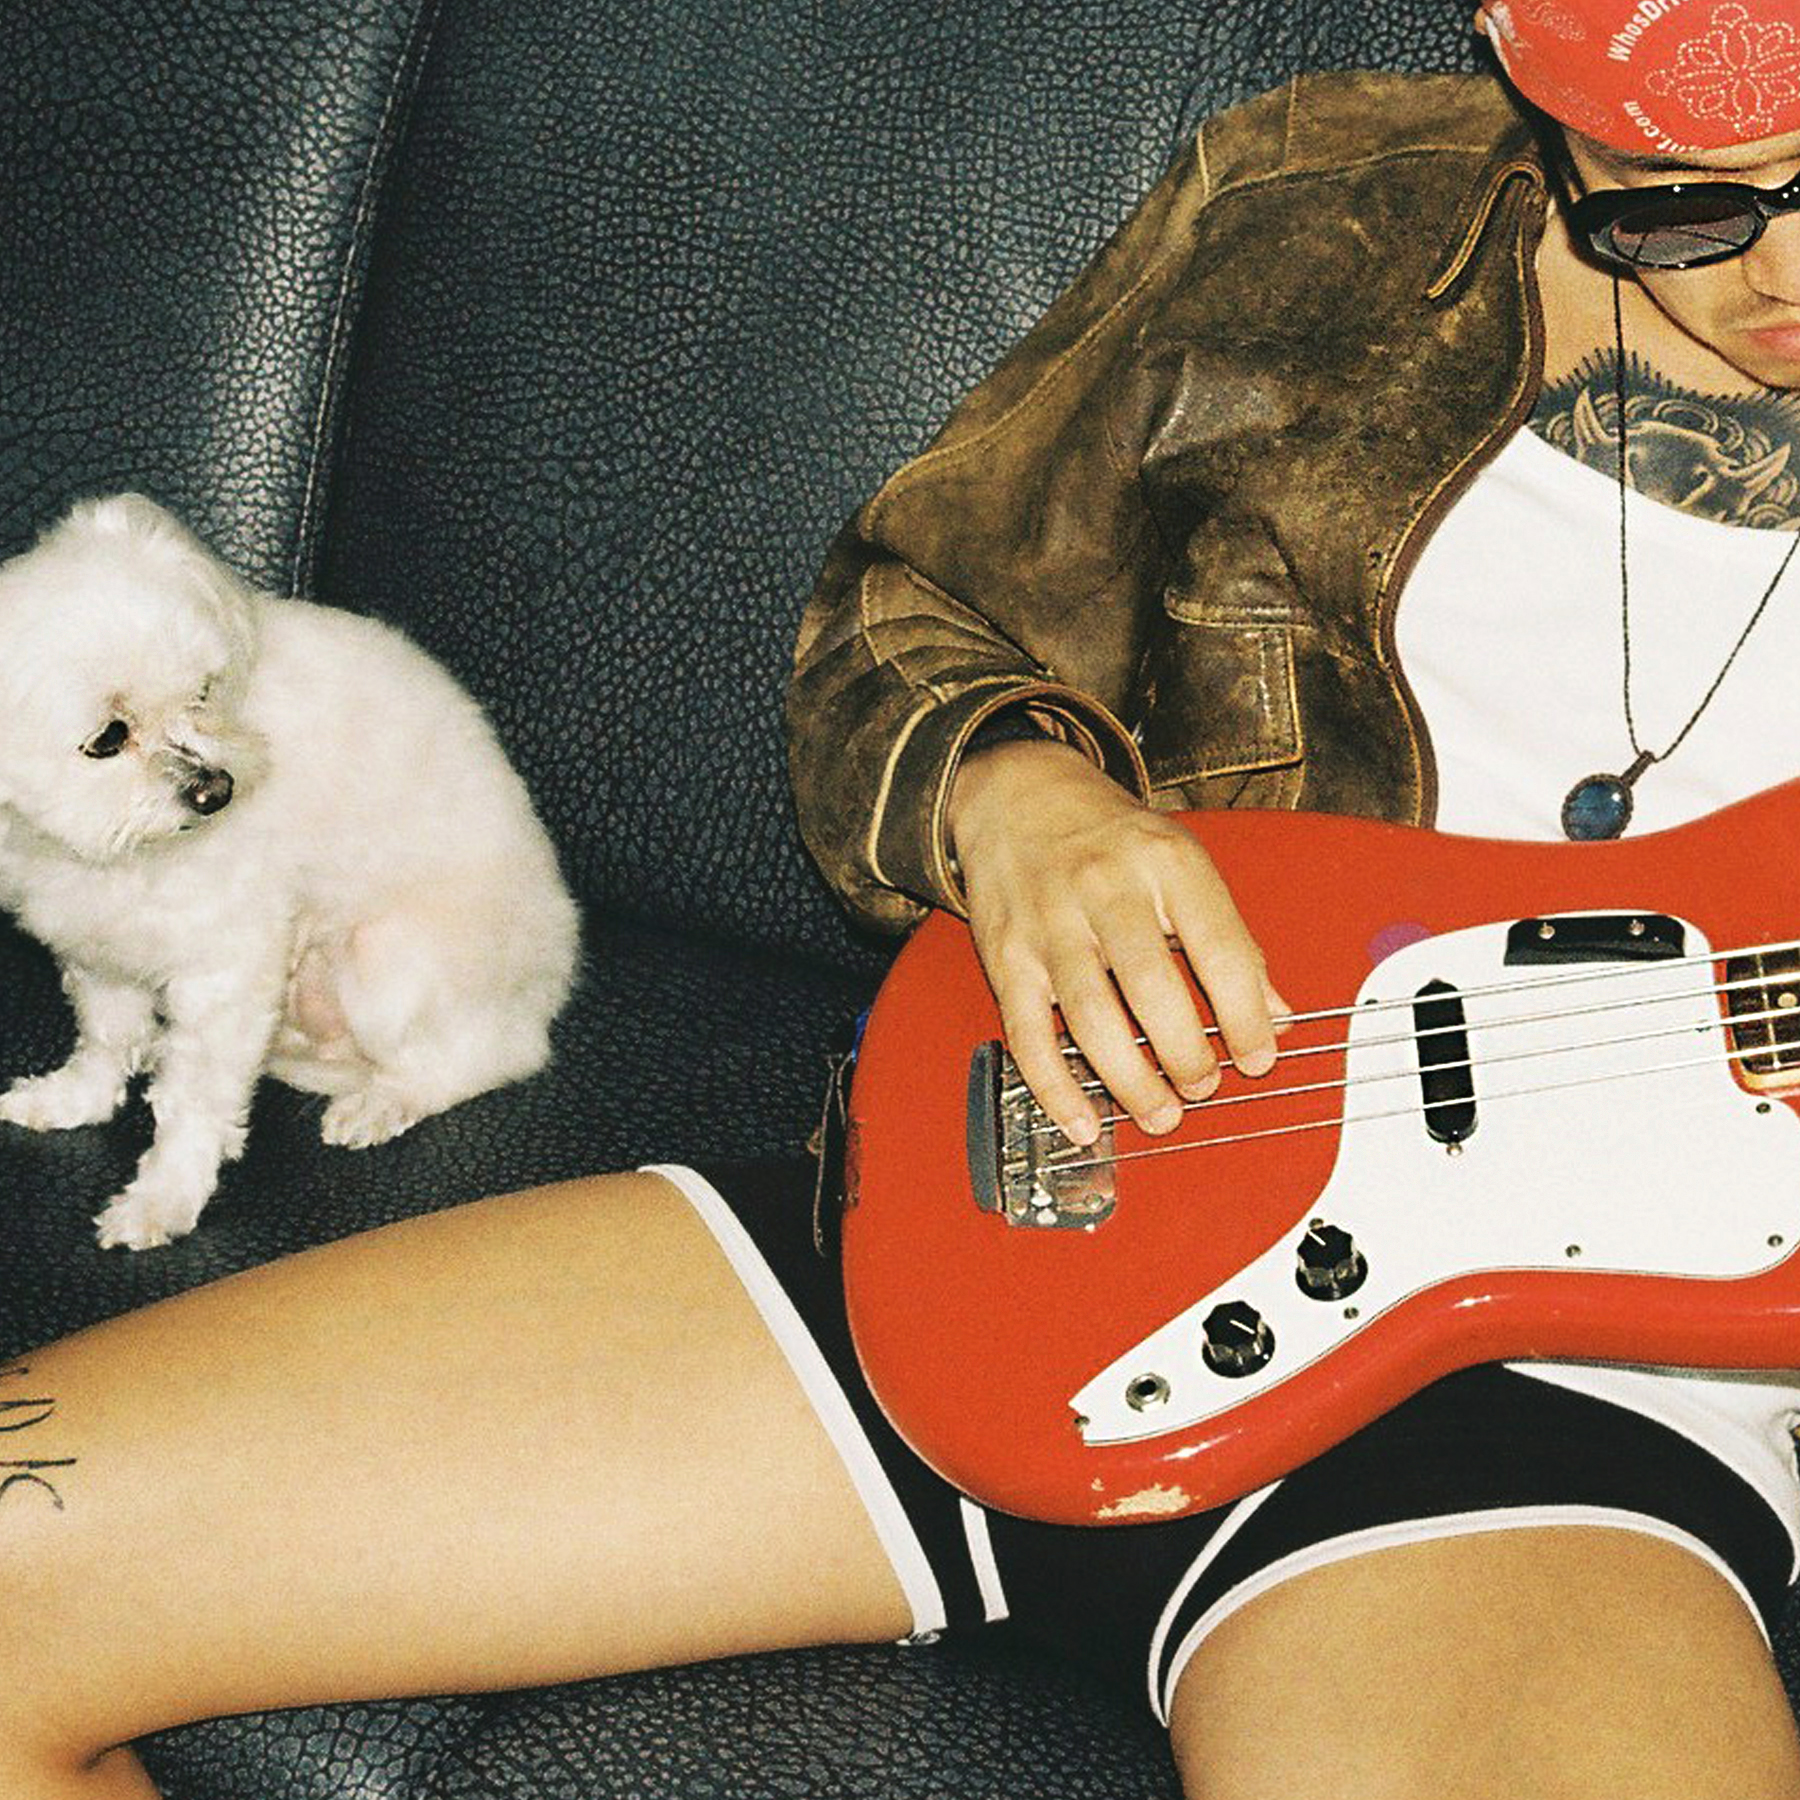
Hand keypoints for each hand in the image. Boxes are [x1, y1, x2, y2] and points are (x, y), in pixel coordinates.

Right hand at [947, 738, 1284, 1145]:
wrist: (1018, 792)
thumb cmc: (1110, 836)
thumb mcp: (1183, 863)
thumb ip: (1230, 939)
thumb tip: (1277, 1016)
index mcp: (1167, 863)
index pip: (1220, 950)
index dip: (1246, 1016)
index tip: (1258, 1058)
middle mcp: (1108, 889)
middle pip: (1153, 988)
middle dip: (1185, 1053)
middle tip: (1202, 1087)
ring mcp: (1051, 923)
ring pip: (1091, 1016)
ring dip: (1128, 1079)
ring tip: (1159, 1112)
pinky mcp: (1007, 955)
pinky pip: (1028, 1034)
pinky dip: (1054, 1086)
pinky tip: (1082, 1120)